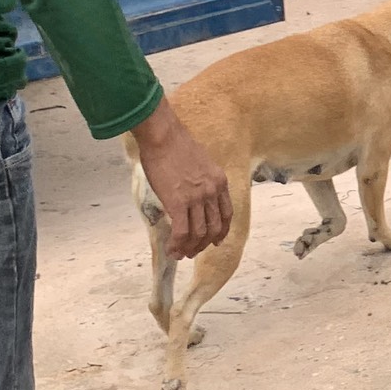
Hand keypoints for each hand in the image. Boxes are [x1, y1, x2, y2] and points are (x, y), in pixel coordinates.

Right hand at [132, 98, 231, 258]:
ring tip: (180, 253)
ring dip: (189, 248)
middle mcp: (211, 192)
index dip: (221, 231)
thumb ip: (202, 180)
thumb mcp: (200, 162)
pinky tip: (171, 249)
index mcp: (219, 181)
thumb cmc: (176, 145)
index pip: (226, 214)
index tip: (215, 241)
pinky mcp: (178, 203)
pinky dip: (177, 245)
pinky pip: (181, 232)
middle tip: (192, 251)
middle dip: (203, 244)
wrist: (164, 136)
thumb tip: (193, 193)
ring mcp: (196, 198)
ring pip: (198, 234)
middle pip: (214, 228)